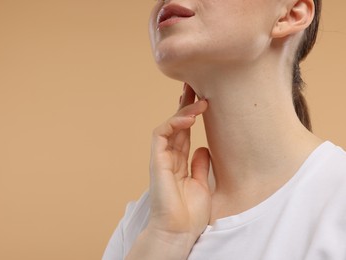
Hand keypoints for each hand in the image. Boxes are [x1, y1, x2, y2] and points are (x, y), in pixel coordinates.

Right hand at [148, 83, 210, 244]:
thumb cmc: (189, 213)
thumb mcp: (201, 183)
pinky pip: (161, 134)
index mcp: (180, 162)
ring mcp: (161, 157)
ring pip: (169, 125)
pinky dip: (174, 123)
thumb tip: (203, 147)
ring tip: (201, 99)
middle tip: (197, 85)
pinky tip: (190, 116)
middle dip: (186, 104)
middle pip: (177, 124)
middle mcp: (170, 156)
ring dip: (184, 110)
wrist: (179, 231)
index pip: (185, 132)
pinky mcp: (156, 160)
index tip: (204, 99)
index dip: (192, 114)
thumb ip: (200, 164)